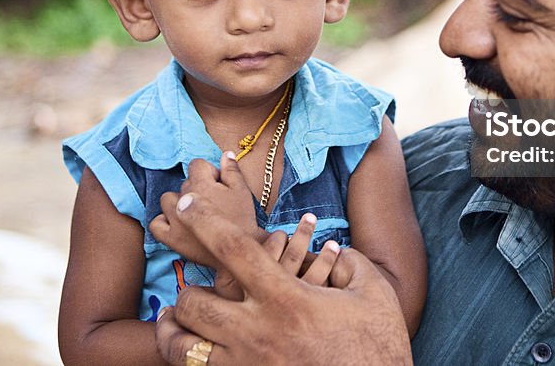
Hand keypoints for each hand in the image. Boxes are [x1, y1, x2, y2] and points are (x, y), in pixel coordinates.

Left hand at [150, 152, 261, 265]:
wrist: (241, 252)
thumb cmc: (243, 219)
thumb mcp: (242, 190)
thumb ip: (231, 170)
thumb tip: (226, 154)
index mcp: (201, 184)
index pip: (196, 164)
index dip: (209, 172)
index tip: (219, 185)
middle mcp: (183, 199)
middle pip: (184, 183)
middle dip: (197, 188)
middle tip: (212, 202)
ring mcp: (174, 220)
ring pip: (167, 199)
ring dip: (178, 202)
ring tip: (195, 212)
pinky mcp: (171, 238)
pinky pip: (156, 224)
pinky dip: (163, 221)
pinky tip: (176, 223)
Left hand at [155, 199, 411, 365]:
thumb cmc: (379, 348)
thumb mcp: (373, 293)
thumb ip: (350, 262)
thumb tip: (335, 251)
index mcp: (286, 299)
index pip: (232, 250)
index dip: (205, 221)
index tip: (189, 205)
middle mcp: (258, 333)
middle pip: (193, 304)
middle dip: (186, 294)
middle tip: (191, 291)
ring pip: (184, 349)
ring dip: (175, 332)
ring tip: (177, 321)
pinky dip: (193, 360)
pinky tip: (201, 351)